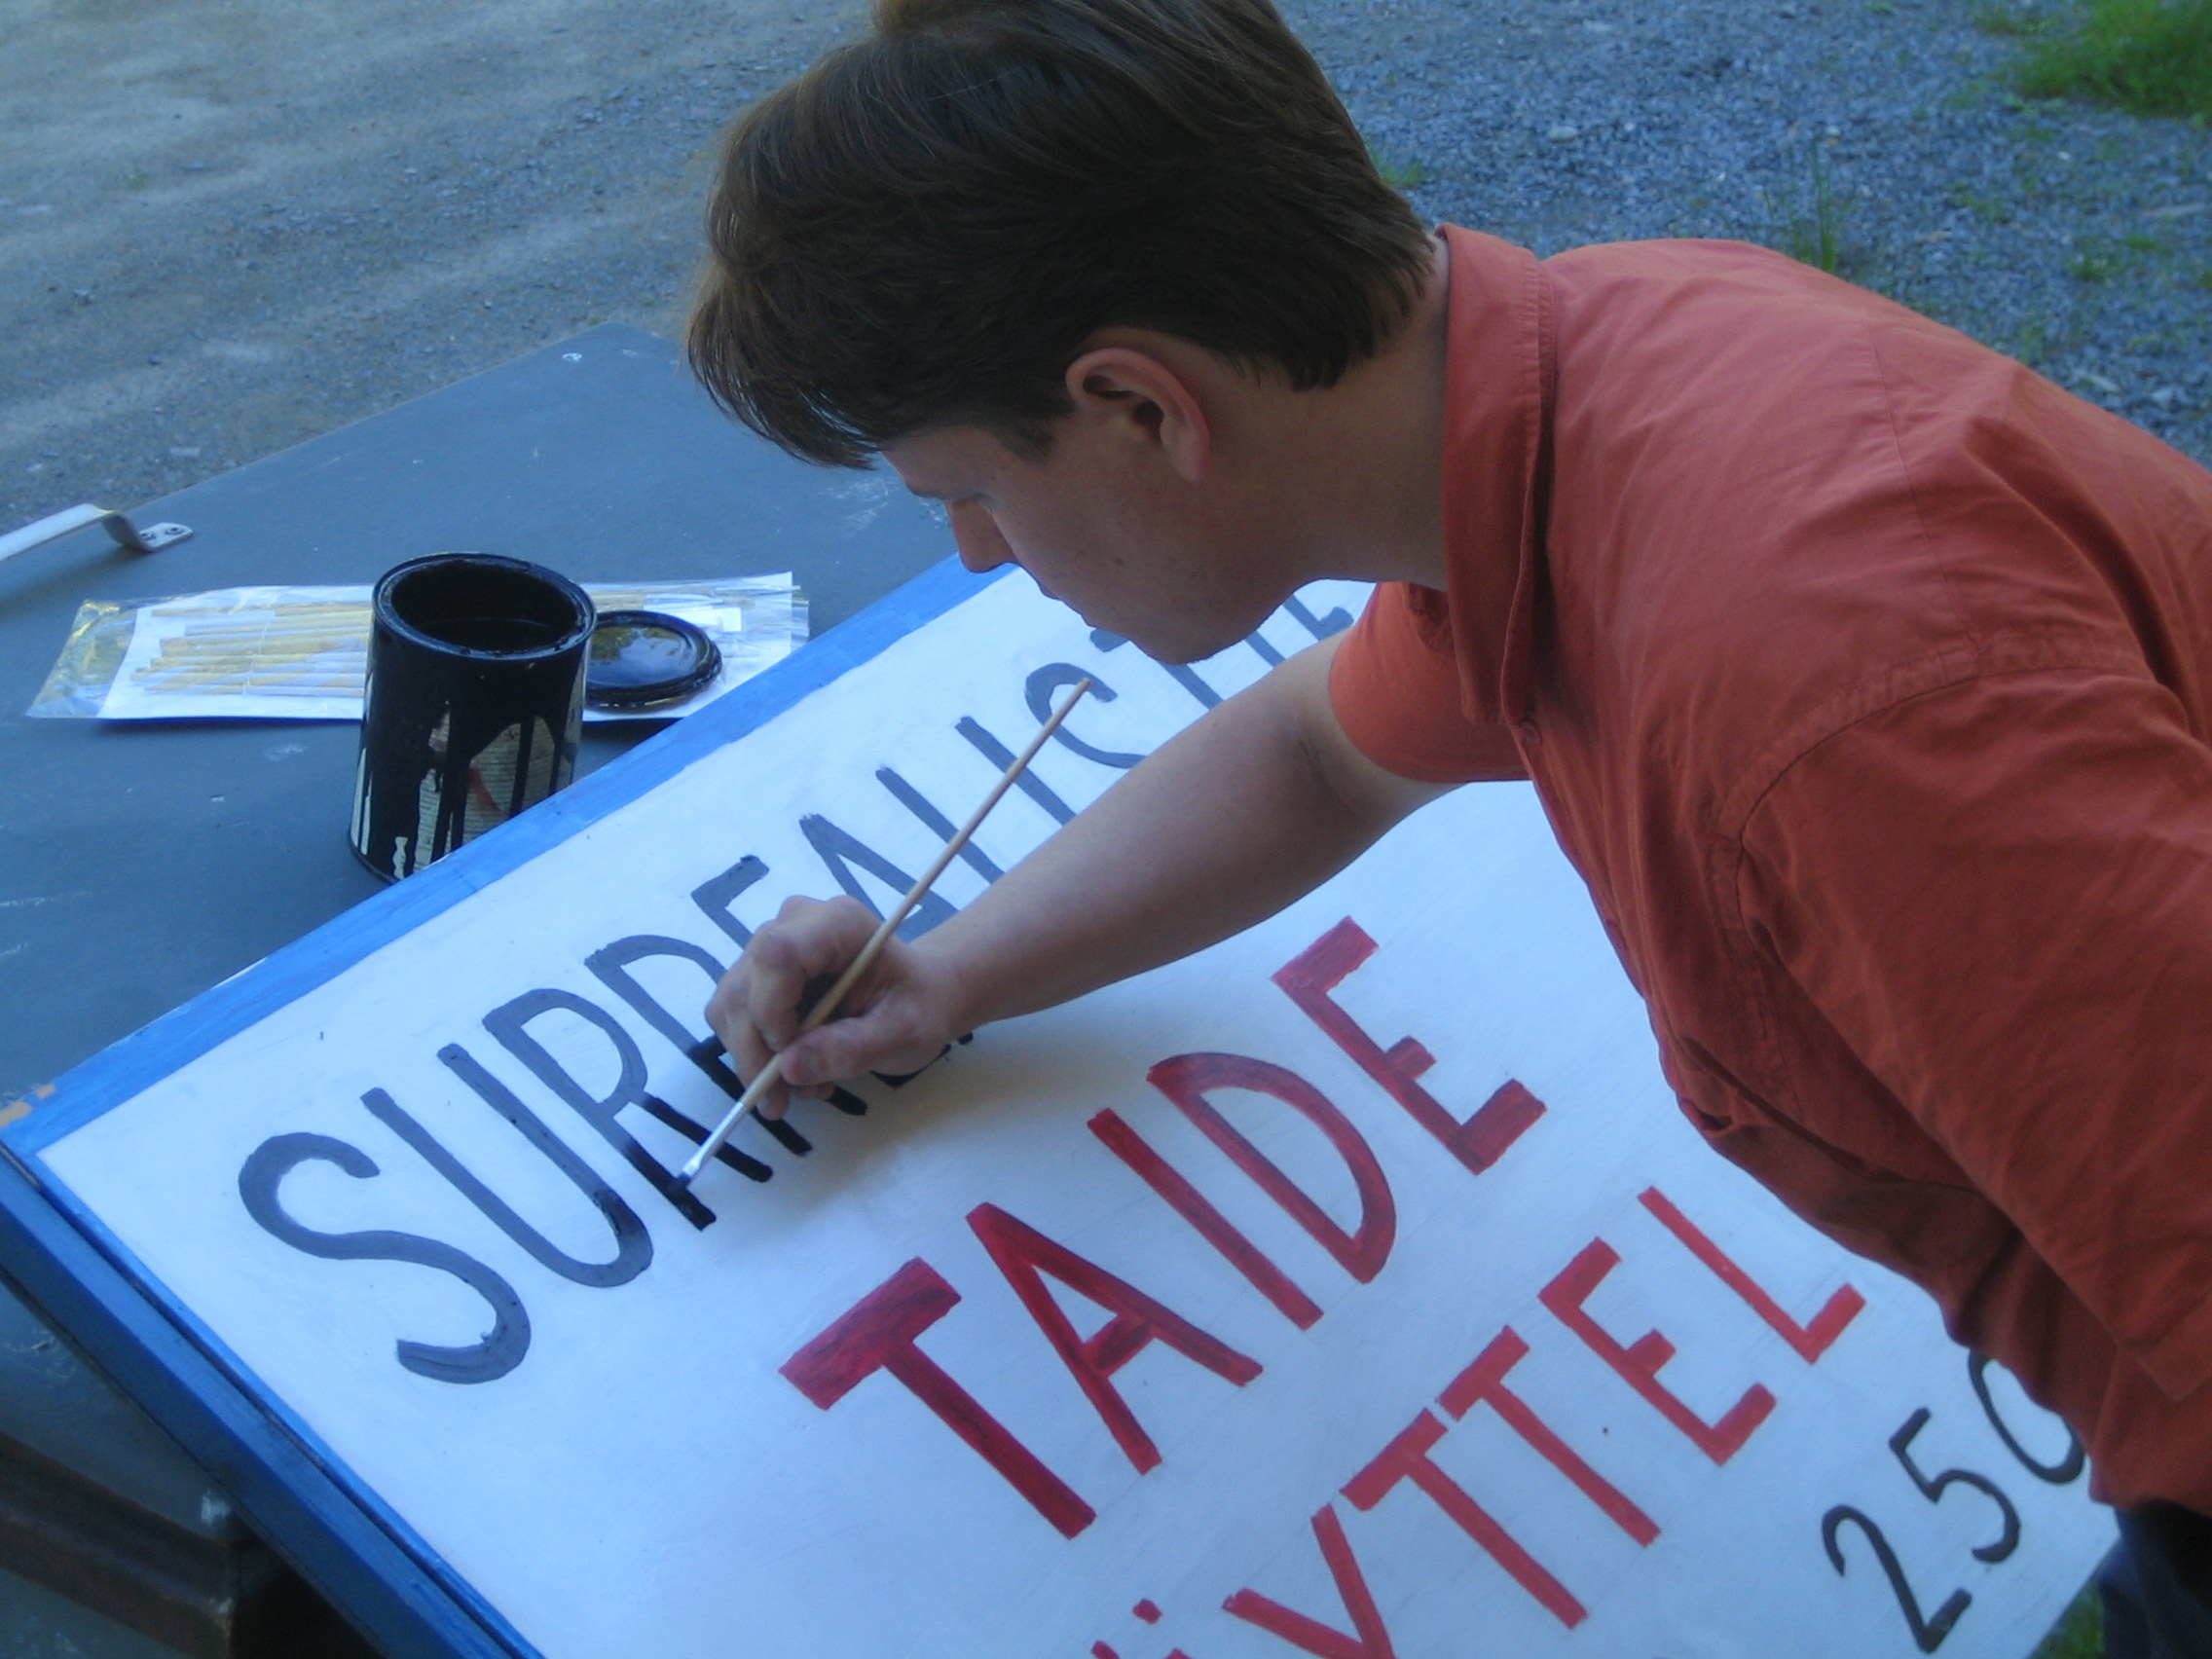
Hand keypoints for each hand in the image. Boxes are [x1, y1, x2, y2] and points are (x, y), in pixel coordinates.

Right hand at [705, 895, 966, 1117]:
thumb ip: (852, 1048)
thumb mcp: (903, 1033)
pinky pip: (734, 1016)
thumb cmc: (918, 1005)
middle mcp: (793, 925)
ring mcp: (770, 946)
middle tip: (785, 1101)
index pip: (777, 955)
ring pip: (730, 1006)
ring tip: (805, 1087)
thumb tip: (789, 1068)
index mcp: (838, 923)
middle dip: (757, 1053)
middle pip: (744, 986)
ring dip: (754, 1059)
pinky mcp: (757, 973)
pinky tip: (795, 1071)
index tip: (791, 1058)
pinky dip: (755, 1053)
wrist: (917, 995)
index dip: (771, 1011)